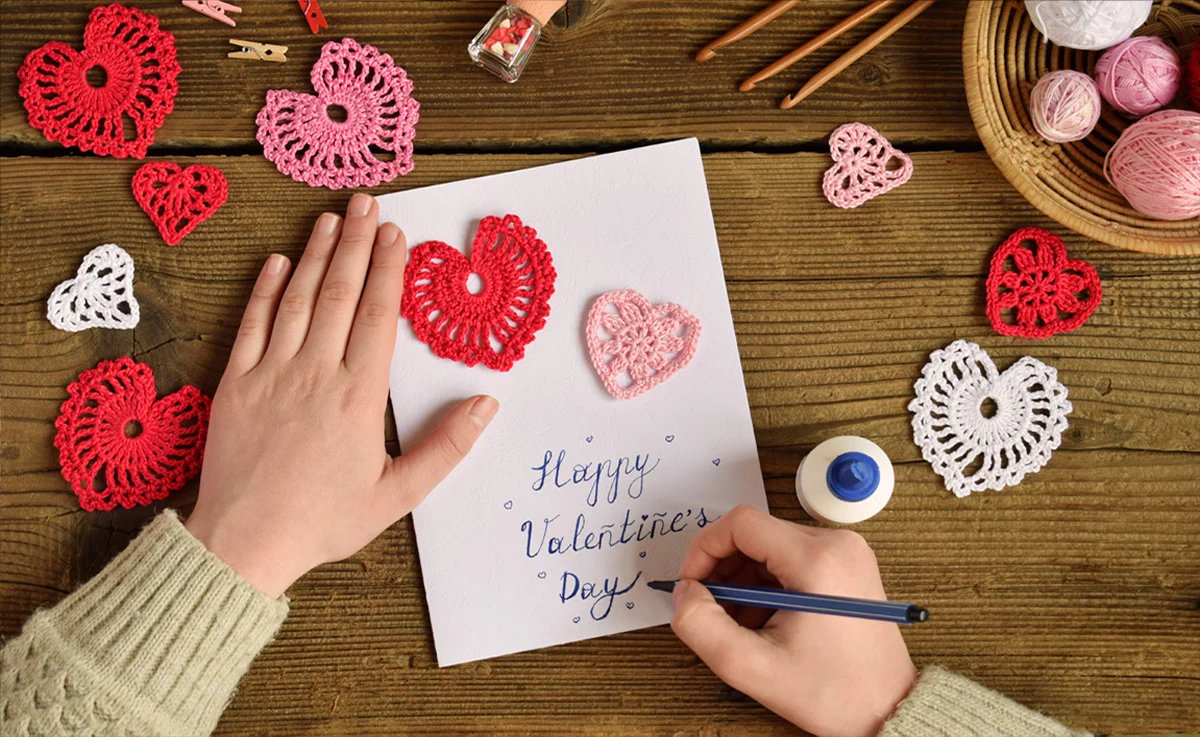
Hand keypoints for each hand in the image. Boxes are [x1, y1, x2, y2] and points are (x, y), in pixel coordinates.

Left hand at [186, 194, 498, 597]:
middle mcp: (316, 373)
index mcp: (359, 396)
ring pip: (298, 300)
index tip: (395, 234)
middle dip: (355, 244)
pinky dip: (265, 290)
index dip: (388, 270)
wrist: (246, 542)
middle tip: (366, 204)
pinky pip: (252, 325)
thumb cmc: (325, 520)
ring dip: (316, 255)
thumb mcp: (398, 494)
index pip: (378, 316)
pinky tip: (278, 263)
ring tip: (330, 218)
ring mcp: (272, 374)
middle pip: (340, 294)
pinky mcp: (235, 385)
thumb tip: (486, 404)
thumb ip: (447, 447)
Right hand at [670, 506, 916, 736]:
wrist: (889, 709)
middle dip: (722, 570)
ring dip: (742, 580)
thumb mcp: (753, 668)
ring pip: (768, 546)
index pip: (740, 524)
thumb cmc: (835, 693)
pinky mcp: (845, 564)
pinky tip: (764, 620)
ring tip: (741, 624)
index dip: (704, 550)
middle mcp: (836, 544)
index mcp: (817, 560)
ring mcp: (845, 552)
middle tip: (712, 611)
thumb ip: (702, 627)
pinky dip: (766, 584)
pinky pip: (789, 558)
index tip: (693, 585)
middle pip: (754, 533)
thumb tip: (683, 594)